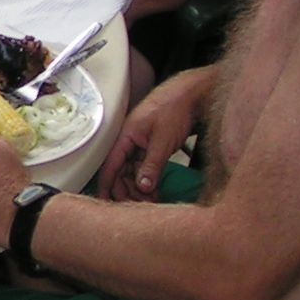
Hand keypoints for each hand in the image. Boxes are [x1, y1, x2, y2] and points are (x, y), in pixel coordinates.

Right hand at [96, 68, 210, 201]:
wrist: (194, 93)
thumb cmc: (176, 108)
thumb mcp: (163, 140)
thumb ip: (152, 164)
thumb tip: (143, 186)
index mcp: (125, 136)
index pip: (110, 166)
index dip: (106, 185)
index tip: (104, 202)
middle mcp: (130, 140)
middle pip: (120, 172)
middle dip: (126, 190)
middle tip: (138, 206)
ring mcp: (141, 143)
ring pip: (132, 171)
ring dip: (138, 187)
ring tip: (150, 201)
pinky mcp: (152, 145)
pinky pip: (144, 167)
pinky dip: (148, 179)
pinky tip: (155, 190)